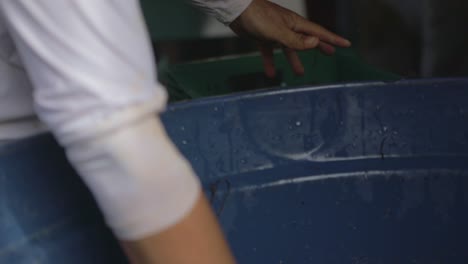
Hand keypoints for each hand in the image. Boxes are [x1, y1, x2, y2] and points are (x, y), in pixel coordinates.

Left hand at [230, 0, 350, 76]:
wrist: (236, 11)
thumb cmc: (258, 17)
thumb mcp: (279, 32)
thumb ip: (296, 41)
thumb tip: (315, 44)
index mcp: (295, 24)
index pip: (319, 33)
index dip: (333, 39)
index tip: (346, 44)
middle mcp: (288, 27)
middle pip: (307, 39)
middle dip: (319, 47)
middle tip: (330, 54)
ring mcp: (275, 32)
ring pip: (288, 48)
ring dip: (294, 60)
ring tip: (299, 74)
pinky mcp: (263, 37)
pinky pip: (269, 52)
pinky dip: (270, 63)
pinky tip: (271, 74)